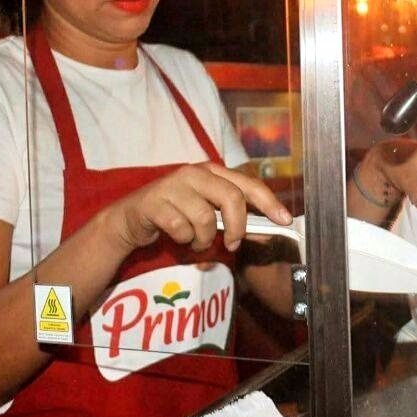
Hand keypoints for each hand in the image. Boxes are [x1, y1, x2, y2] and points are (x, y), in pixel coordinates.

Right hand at [107, 162, 291, 253]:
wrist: (132, 219)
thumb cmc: (176, 215)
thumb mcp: (207, 215)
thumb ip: (233, 220)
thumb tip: (266, 233)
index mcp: (212, 172)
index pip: (248, 184)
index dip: (269, 202)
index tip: (284, 220)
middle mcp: (195, 173)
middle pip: (231, 198)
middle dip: (237, 227)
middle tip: (233, 244)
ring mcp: (174, 185)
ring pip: (205, 217)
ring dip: (204, 239)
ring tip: (195, 242)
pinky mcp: (155, 201)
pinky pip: (181, 227)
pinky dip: (183, 240)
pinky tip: (177, 237)